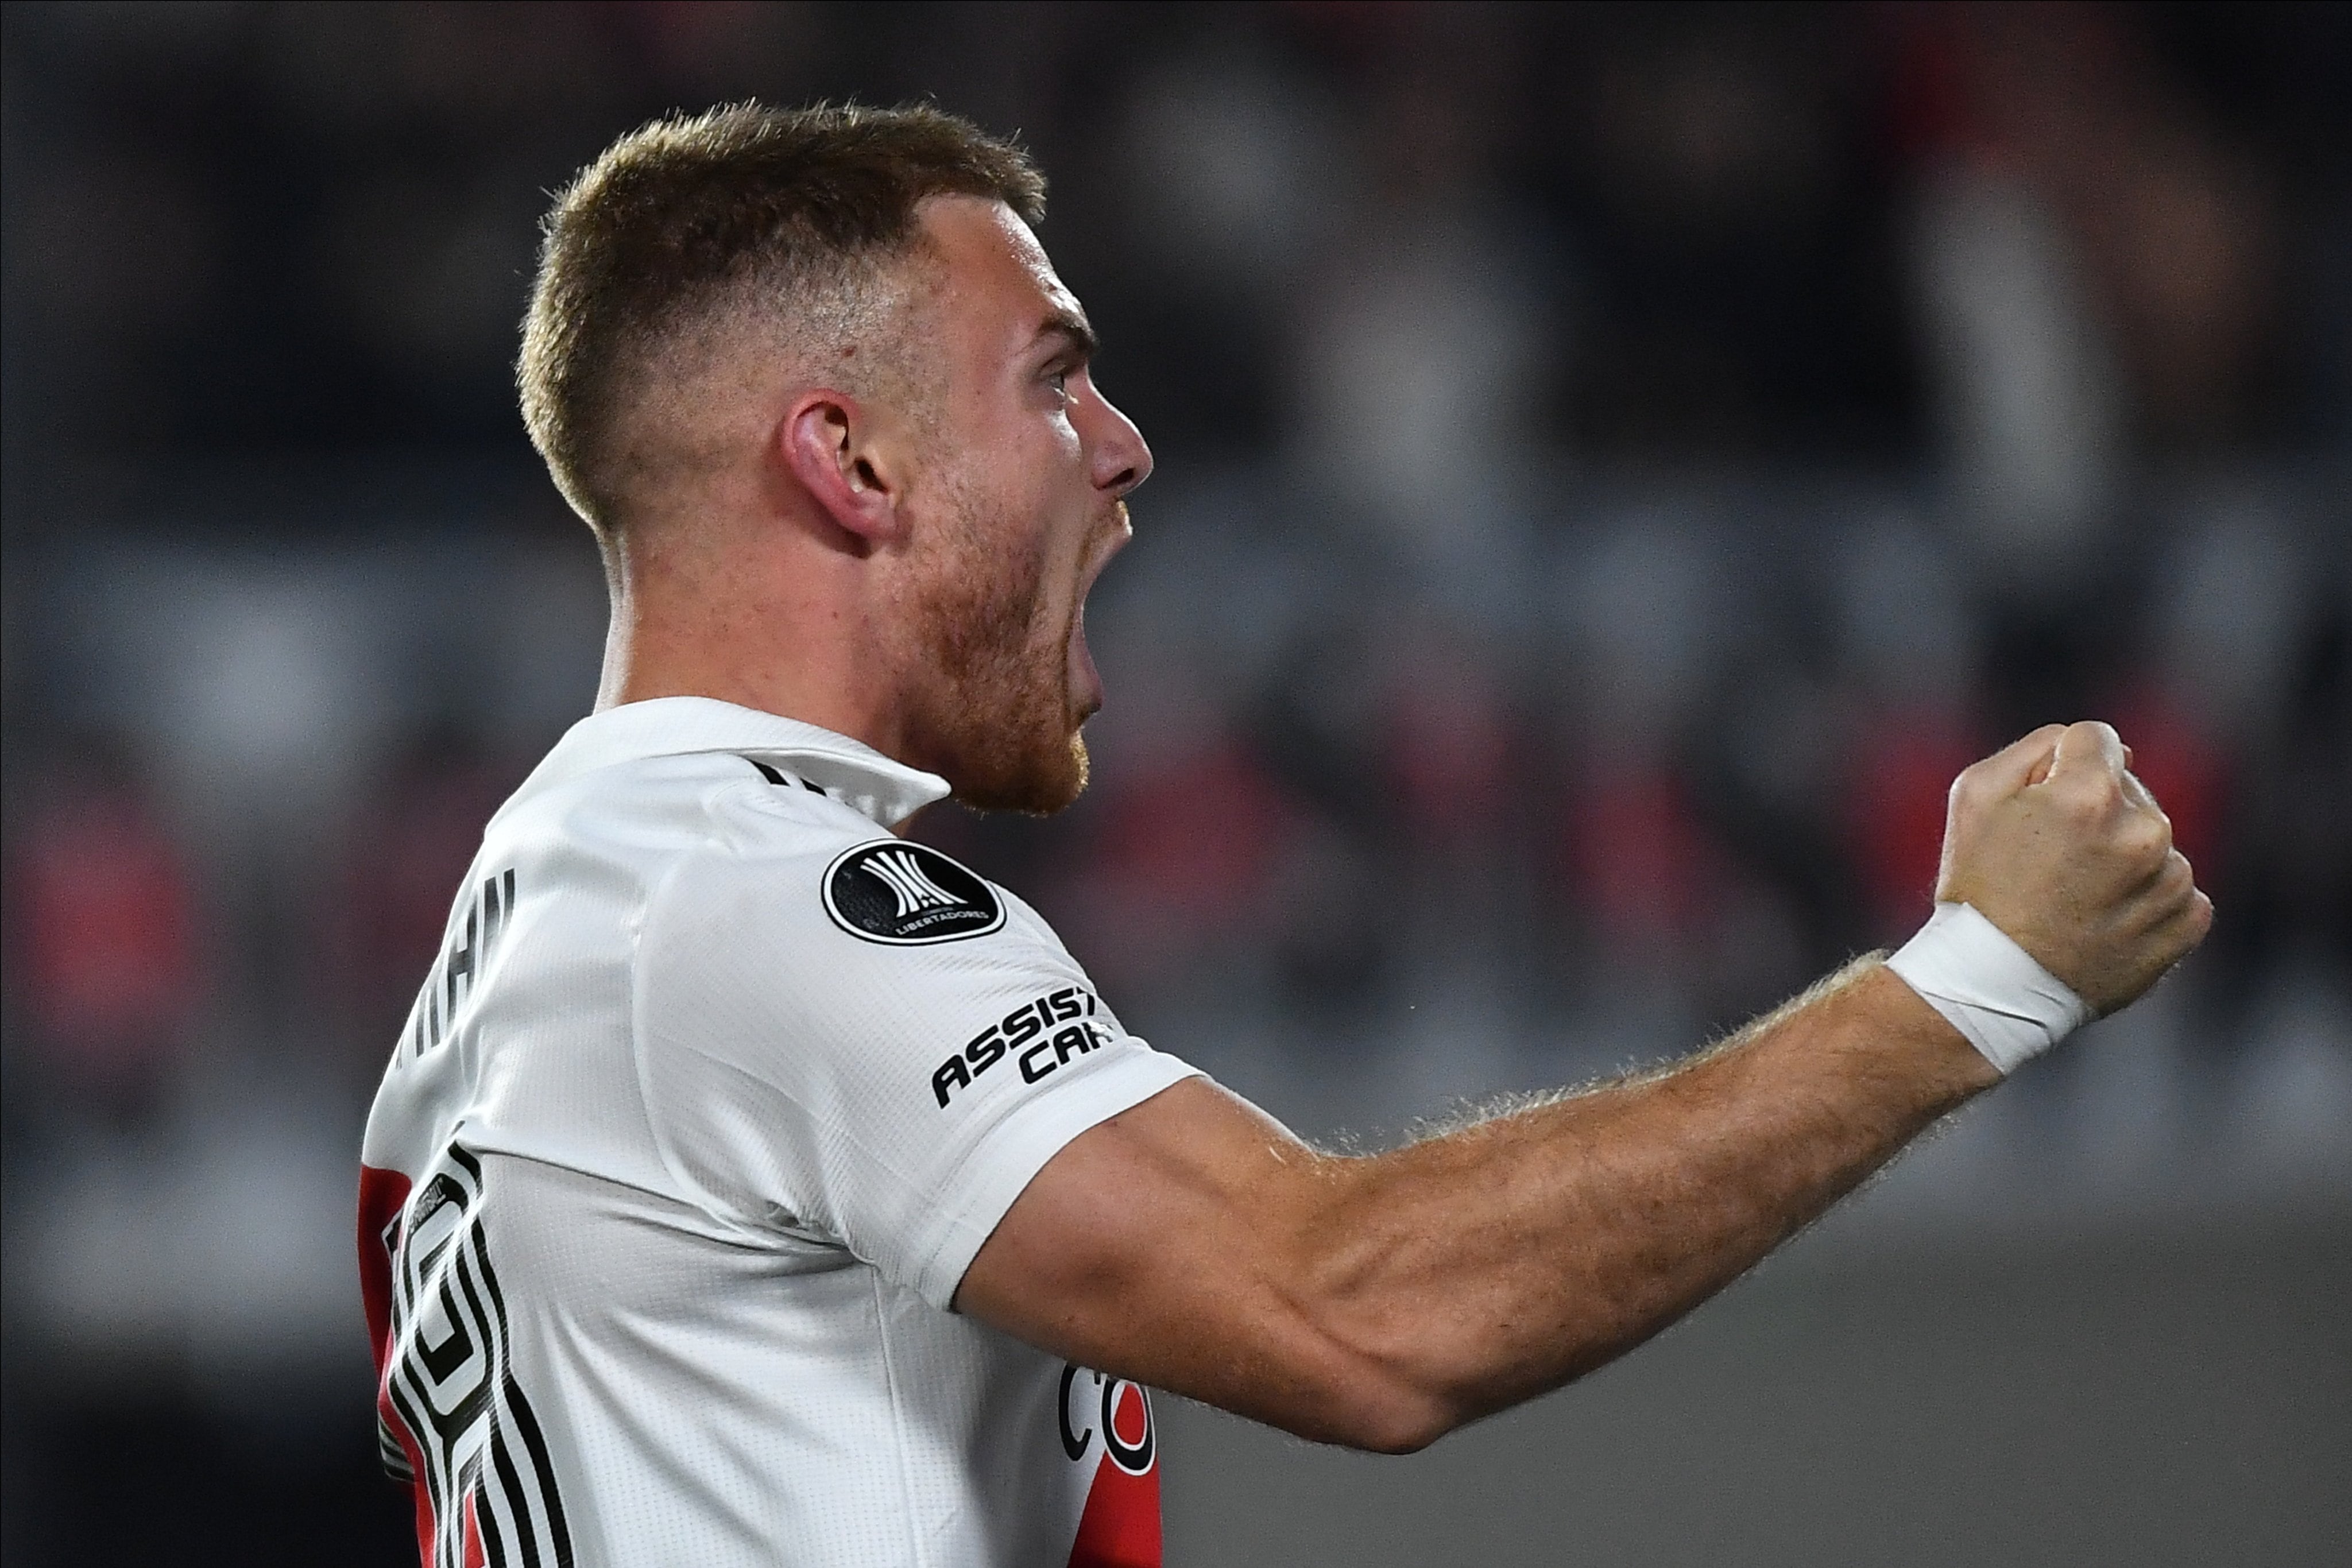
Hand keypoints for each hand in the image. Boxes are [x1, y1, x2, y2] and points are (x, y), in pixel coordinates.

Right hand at [1933, 721, 2212, 1015]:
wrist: (1991, 984)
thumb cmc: (1977, 885)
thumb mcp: (1975, 795)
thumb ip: (2036, 747)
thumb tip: (2095, 746)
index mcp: (2090, 793)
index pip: (2097, 740)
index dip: (2063, 766)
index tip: (2042, 803)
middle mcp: (2142, 832)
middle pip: (2130, 791)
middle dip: (2097, 813)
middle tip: (2050, 861)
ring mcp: (2168, 882)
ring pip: (2156, 844)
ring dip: (2124, 860)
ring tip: (2076, 897)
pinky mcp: (2184, 925)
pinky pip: (2180, 893)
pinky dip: (2148, 902)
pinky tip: (2104, 921)